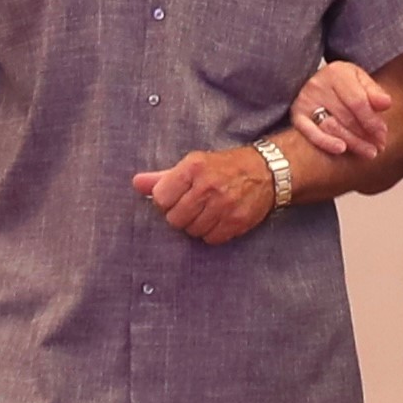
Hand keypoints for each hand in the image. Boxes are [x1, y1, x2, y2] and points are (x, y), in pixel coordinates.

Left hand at [133, 143, 282, 245]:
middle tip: (192, 206)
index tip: (175, 198)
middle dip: (180, 215)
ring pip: (192, 231)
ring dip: (196, 225)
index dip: (165, 202)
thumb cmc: (224, 167)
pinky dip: (212, 233)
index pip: (161, 198)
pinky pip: (211, 238)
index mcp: (193, 168)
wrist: (266, 171)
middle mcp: (207, 186)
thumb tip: (136, 184)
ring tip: (206, 212)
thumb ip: (162, 177)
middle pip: (175, 218)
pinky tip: (218, 219)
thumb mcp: (193, 164)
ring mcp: (223, 205)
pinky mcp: (236, 221)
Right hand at [286, 61, 392, 170]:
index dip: (372, 121)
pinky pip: (310, 133)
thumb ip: (374, 92)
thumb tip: (386, 103)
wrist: (317, 84)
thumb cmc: (343, 84)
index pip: (358, 102)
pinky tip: (341, 150)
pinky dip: (326, 142)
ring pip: (332, 127)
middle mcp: (318, 85)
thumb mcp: (360, 80)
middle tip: (379, 147)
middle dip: (365, 134)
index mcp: (336, 72)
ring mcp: (305, 101)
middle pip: (346, 117)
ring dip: (353, 142)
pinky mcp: (296, 116)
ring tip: (369, 152)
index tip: (383, 134)